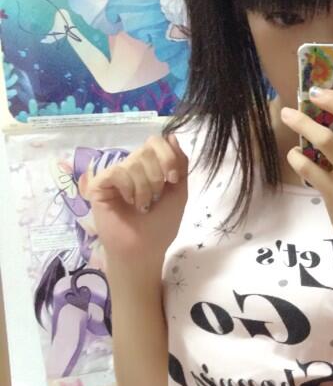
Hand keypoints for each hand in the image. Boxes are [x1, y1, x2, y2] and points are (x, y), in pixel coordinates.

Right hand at [79, 133, 187, 278]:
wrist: (145, 249)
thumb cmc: (160, 225)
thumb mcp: (179, 192)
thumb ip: (179, 164)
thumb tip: (171, 135)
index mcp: (149, 167)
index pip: (156, 142)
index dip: (168, 156)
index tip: (173, 180)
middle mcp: (130, 167)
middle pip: (146, 151)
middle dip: (158, 177)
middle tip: (155, 199)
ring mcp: (114, 175)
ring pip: (134, 163)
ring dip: (145, 189)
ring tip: (142, 206)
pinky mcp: (100, 184)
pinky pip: (118, 172)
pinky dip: (129, 189)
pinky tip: (128, 203)